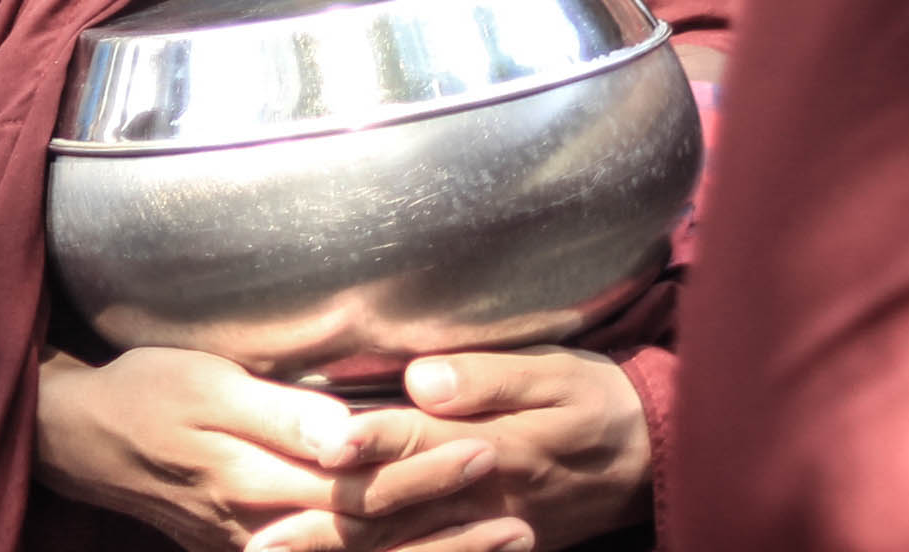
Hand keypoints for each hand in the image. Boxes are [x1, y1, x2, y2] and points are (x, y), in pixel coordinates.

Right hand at [34, 348, 511, 551]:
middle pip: (372, 539)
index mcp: (258, 478)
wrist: (85, 439)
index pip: (361, 487)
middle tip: (520, 515)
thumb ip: (281, 413)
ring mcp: (258, 549)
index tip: (485, 447)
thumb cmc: (149, 390)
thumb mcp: (207, 382)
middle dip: (449, 530)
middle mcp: (265, 528)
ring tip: (506, 542)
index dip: (425, 472)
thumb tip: (349, 437)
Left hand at [261, 350, 650, 551]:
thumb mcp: (553, 373)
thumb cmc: (594, 400)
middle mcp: (478, 497)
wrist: (650, 458)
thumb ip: (485, 377)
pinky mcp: (491, 547)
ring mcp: (482, 531)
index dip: (360, 445)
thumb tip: (419, 378)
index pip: (411, 443)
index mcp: (490, 444)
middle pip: (389, 512)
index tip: (311, 447)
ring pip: (399, 548)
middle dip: (321, 524)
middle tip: (258, 536)